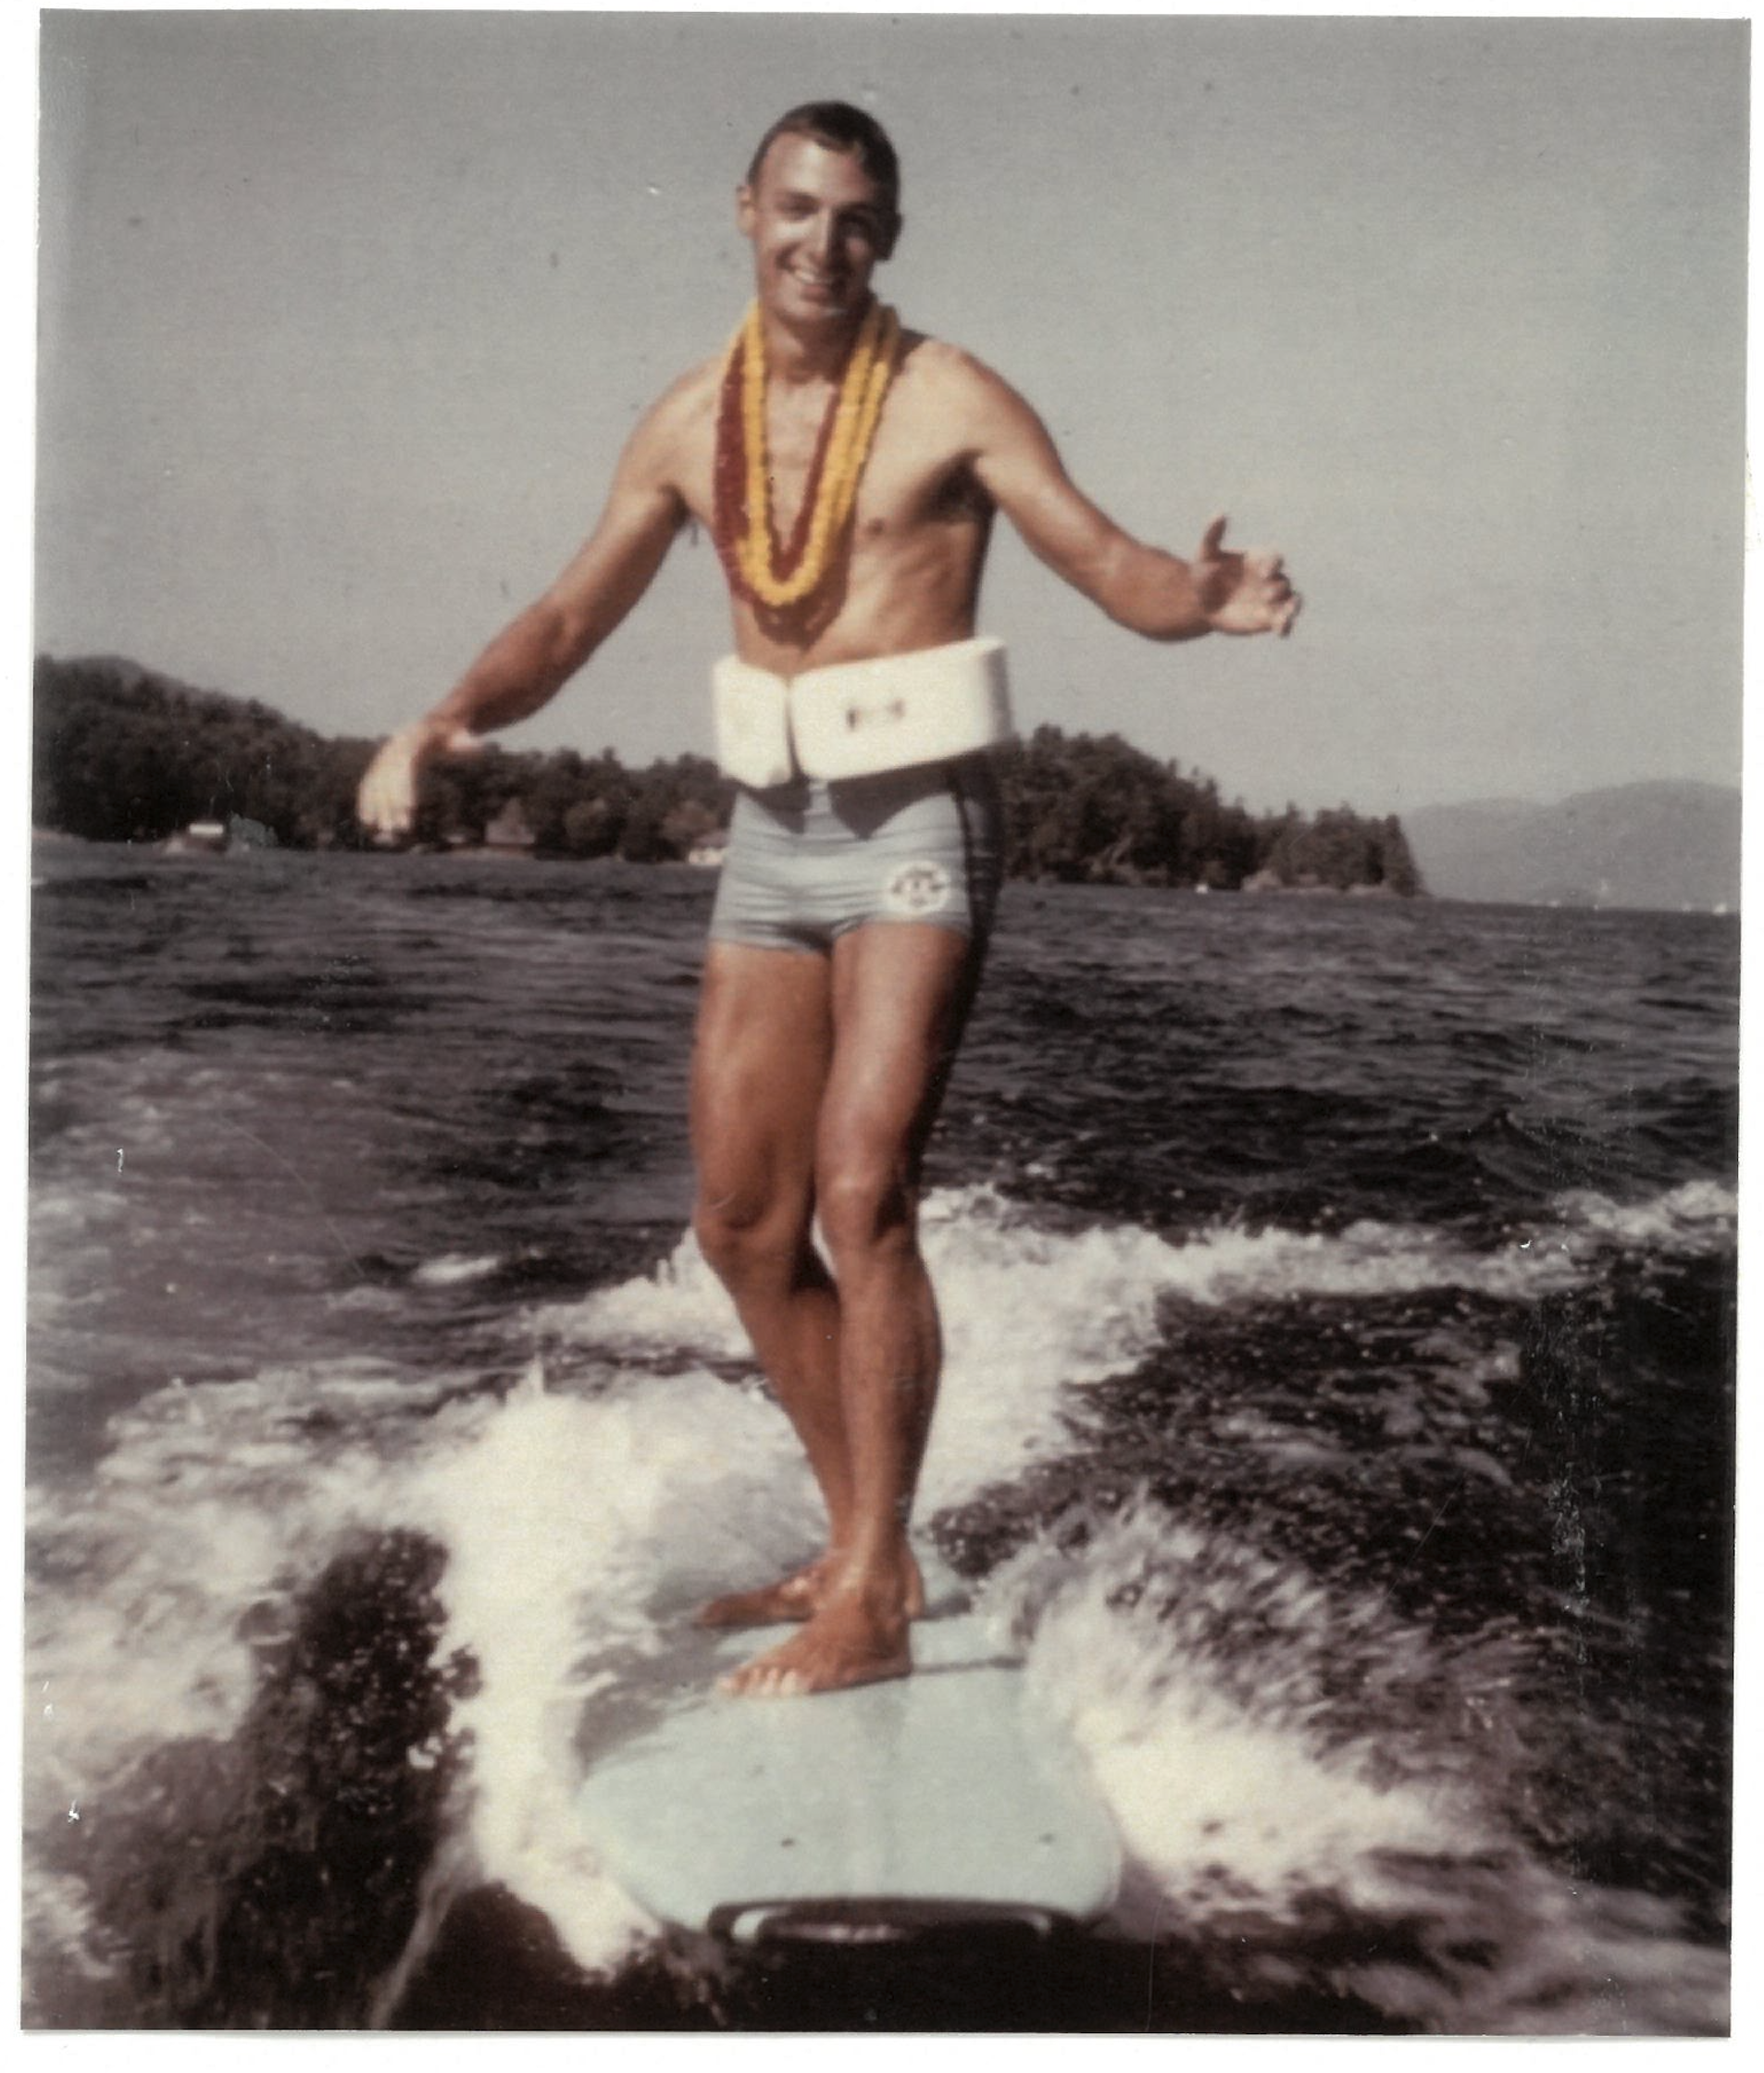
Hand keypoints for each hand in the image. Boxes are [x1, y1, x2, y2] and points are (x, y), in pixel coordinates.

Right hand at [355, 716, 481, 840]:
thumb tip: (479, 748)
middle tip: (395, 830)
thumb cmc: (454, 737)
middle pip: (387, 779)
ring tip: (382, 832)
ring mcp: (385, 757)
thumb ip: (468, 744)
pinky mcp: (382, 766)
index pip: (405, 767)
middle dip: (390, 804)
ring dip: (377, 808)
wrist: (437, 726)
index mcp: (413, 740)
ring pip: (376, 784)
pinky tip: (367, 821)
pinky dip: (367, 802)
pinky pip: (370, 785)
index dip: (405, 787)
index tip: (409, 809)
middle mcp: (394, 748)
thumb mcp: (464, 738)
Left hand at [1193, 514, 1301, 637]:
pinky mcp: (1267, 619)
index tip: (1262, 573)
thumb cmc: (1204, 574)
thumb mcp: (1204, 554)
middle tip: (1266, 594)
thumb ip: (1212, 534)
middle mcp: (1270, 580)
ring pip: (1291, 601)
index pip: (1274, 559)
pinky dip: (1285, 626)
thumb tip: (1220, 513)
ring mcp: (1271, 601)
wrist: (1200, 604)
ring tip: (1285, 616)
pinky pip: (1283, 622)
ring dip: (1291, 608)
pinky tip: (1281, 633)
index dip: (1272, 564)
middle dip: (1278, 588)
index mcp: (1260, 561)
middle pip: (1284, 581)